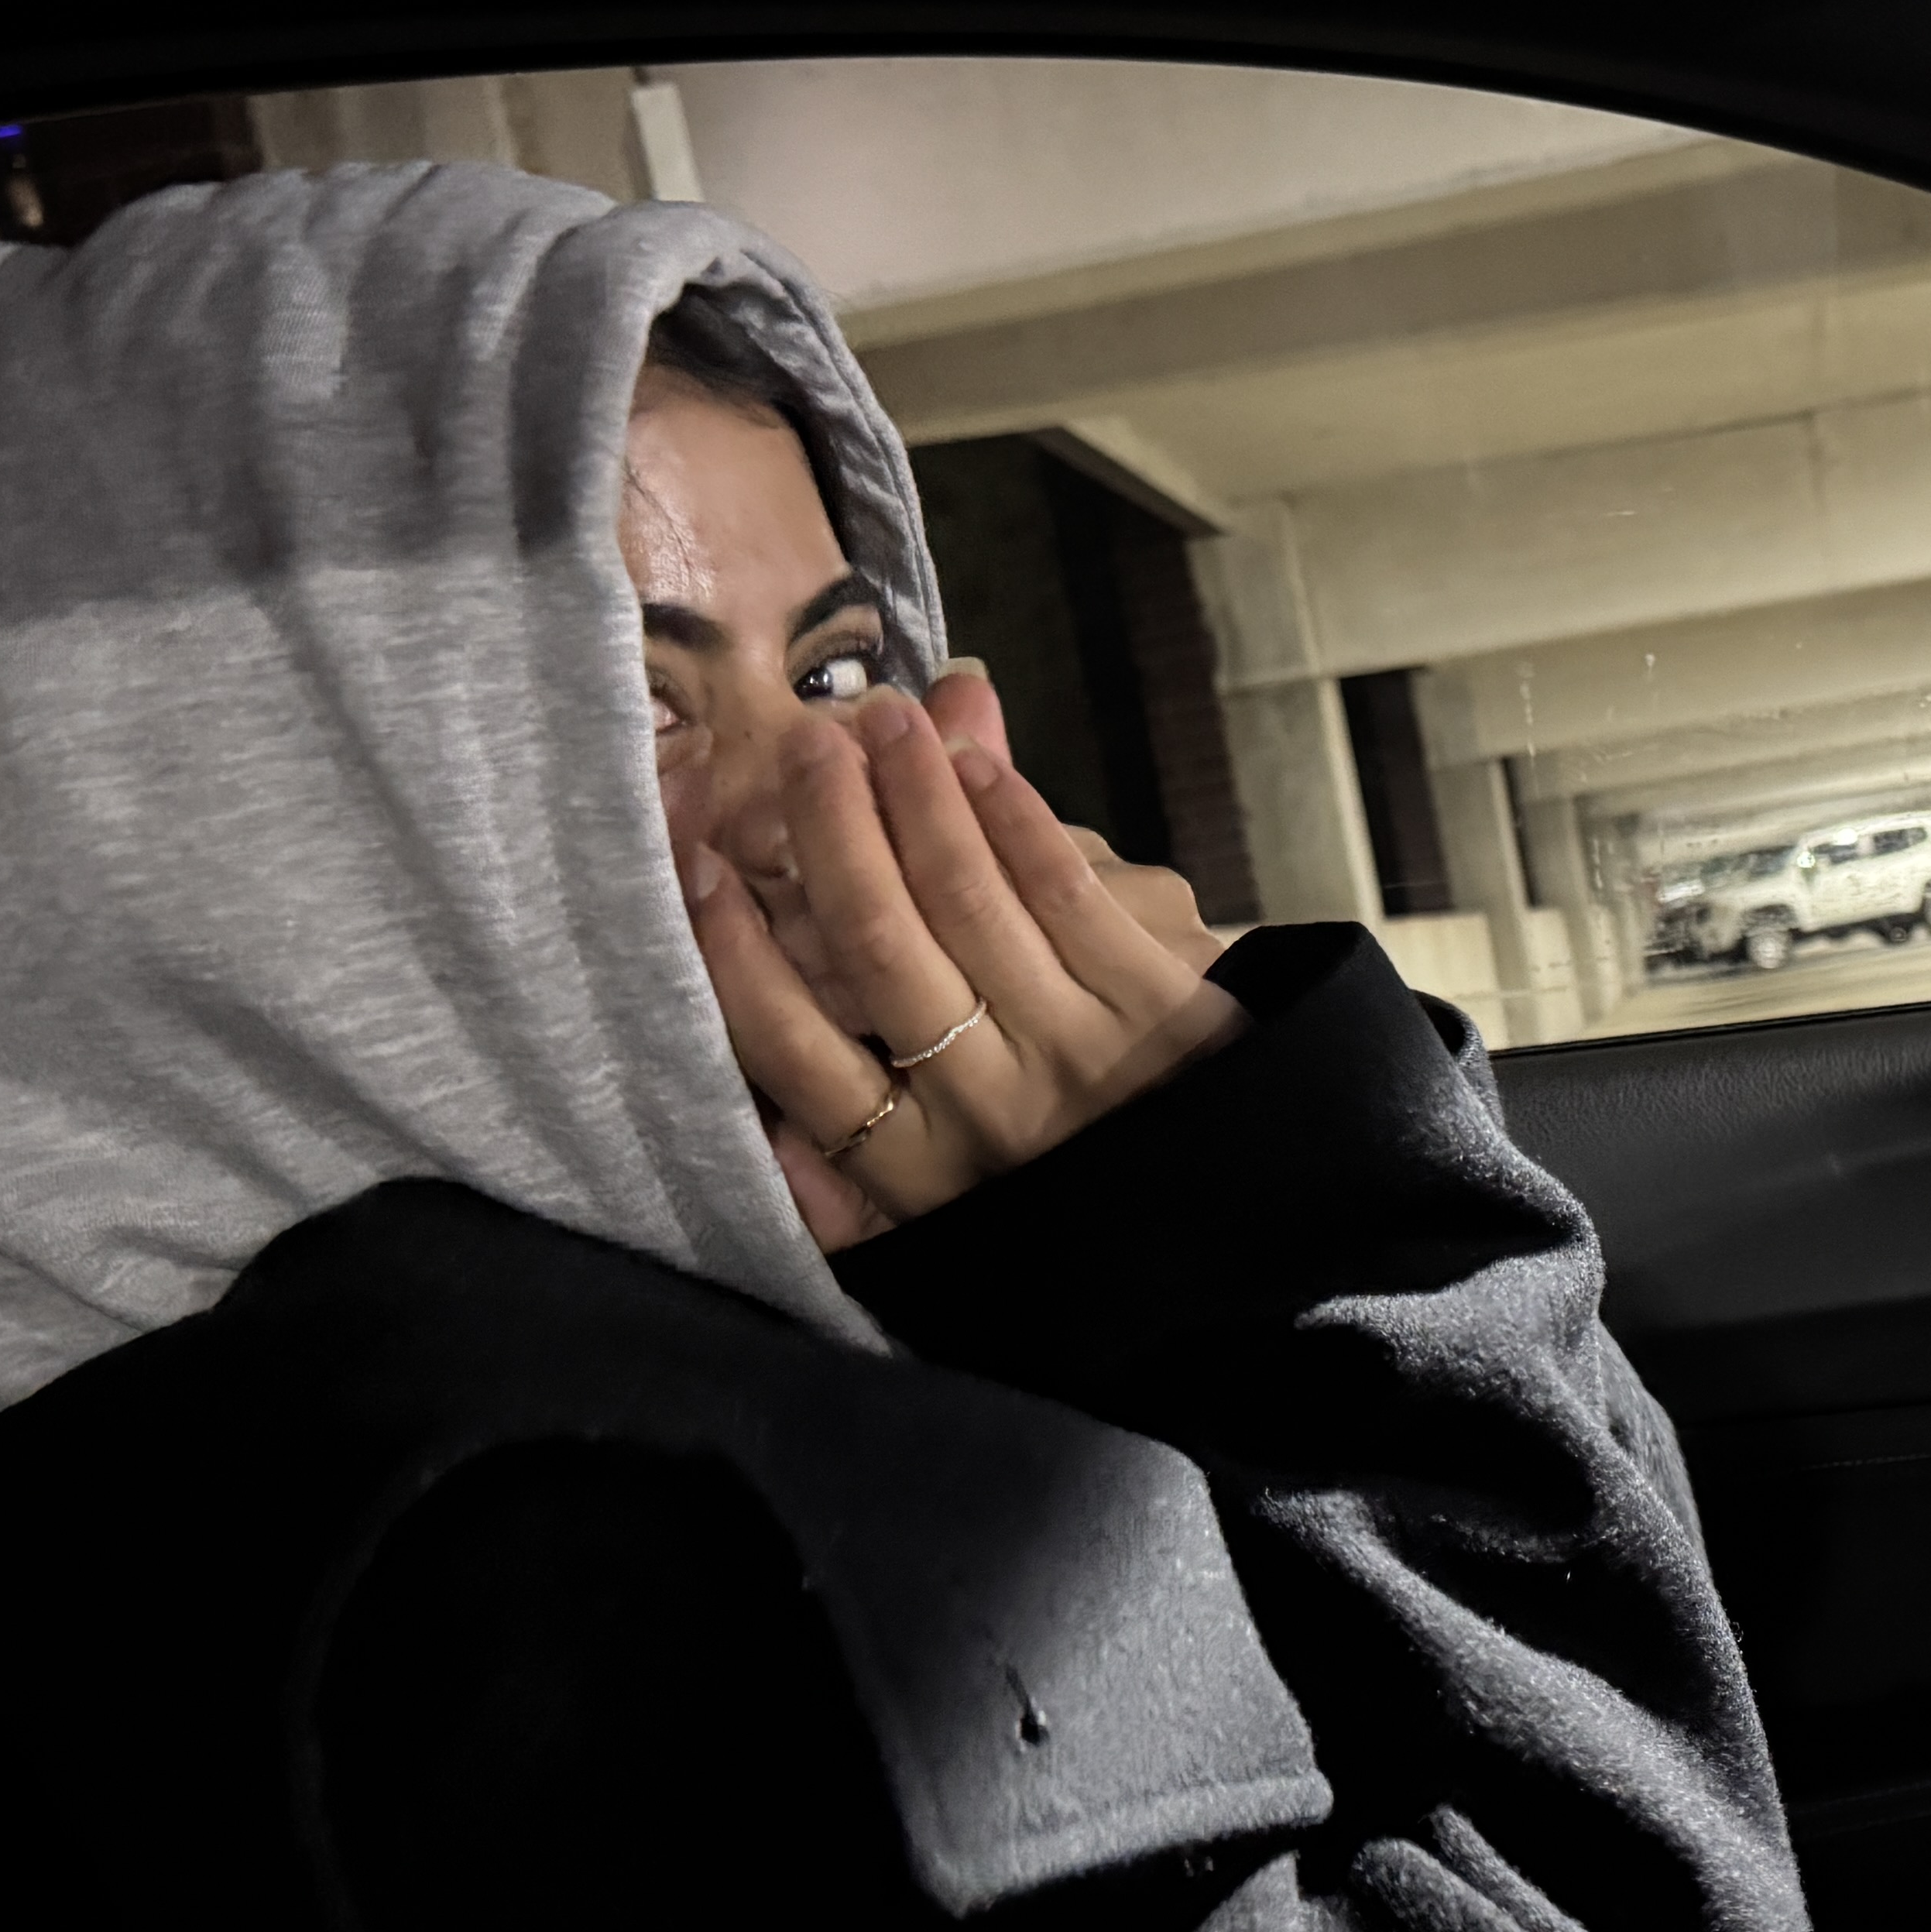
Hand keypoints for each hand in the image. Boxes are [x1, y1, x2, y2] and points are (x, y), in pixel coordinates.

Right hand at [685, 668, 1242, 1247]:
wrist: (1234, 1211)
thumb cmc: (1064, 1186)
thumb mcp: (954, 1203)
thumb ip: (850, 1157)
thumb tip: (766, 1126)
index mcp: (918, 1168)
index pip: (793, 1055)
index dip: (734, 956)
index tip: (696, 866)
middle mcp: (986, 1112)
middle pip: (876, 948)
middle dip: (829, 832)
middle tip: (801, 744)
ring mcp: (1075, 1053)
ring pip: (968, 901)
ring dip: (917, 797)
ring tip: (883, 721)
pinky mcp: (1158, 1008)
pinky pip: (1065, 893)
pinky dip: (1013, 818)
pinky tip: (976, 760)